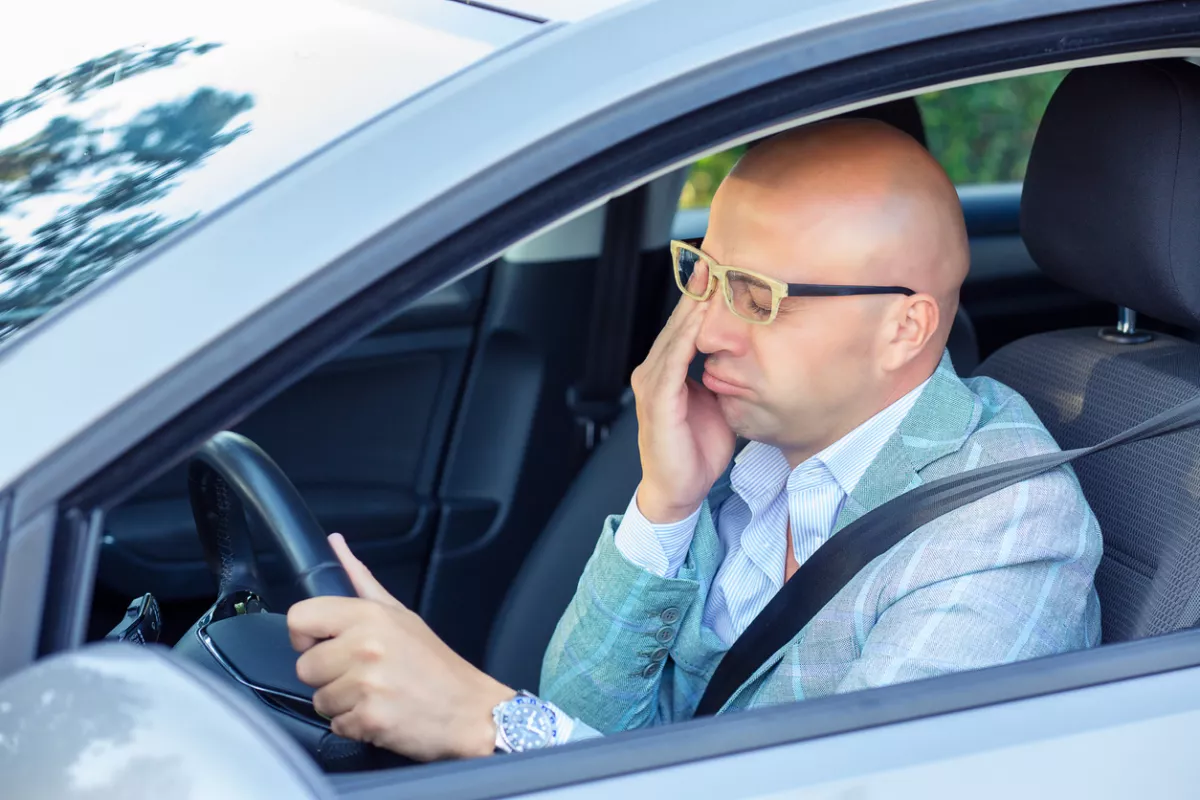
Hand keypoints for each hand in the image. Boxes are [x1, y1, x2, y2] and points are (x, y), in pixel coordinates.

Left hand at [287, 533, 514, 760]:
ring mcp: (367, 685)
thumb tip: (335, 542)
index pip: (300, 618)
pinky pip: (336, 725)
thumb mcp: (401, 613)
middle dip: (328, 676)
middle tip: (363, 675)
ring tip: (376, 695)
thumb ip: (361, 580)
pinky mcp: (369, 719)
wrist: (470, 709)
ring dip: (342, 704)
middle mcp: (365, 646)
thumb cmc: (434, 663)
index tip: (325, 644)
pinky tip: (381, 713)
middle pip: (305, 667)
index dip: (305, 636)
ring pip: (319, 700)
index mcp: (369, 615)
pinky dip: (355, 726)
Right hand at [630, 291, 735, 522]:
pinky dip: (687, 335)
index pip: (685, 327)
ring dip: (693, 305)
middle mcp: (653, 371)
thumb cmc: (696, 451)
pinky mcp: (658, 398)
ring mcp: (652, 383)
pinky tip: (700, 316)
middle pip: (678, 323)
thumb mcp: (715, 404)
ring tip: (709, 277)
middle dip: (696, 290)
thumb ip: (721, 377)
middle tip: (713, 257)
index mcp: (666, 371)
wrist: (678, 490)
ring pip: (675, 334)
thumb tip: (745, 356)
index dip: (701, 298)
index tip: (719, 269)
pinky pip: (674, 359)